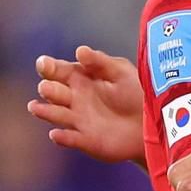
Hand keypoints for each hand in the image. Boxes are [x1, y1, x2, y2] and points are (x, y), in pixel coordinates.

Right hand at [27, 46, 144, 165]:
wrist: (153, 121)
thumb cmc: (137, 93)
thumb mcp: (121, 72)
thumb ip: (101, 62)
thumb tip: (80, 50)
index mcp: (80, 78)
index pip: (58, 71)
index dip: (49, 67)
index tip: (44, 64)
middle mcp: (74, 98)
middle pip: (53, 92)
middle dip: (48, 89)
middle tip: (47, 87)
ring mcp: (77, 119)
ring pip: (55, 114)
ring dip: (45, 111)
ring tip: (36, 107)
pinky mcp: (85, 140)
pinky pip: (69, 139)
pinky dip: (62, 138)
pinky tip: (57, 134)